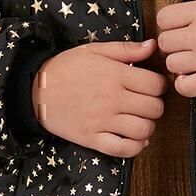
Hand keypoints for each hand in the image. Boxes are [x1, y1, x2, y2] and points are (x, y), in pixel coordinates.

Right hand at [31, 38, 166, 157]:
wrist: (36, 89)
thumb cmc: (67, 67)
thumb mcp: (95, 51)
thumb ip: (126, 50)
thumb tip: (153, 46)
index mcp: (116, 75)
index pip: (156, 85)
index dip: (159, 86)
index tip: (151, 86)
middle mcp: (112, 99)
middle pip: (154, 109)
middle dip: (155, 106)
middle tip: (146, 103)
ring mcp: (102, 121)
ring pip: (143, 130)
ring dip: (148, 127)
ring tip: (140, 120)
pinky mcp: (92, 138)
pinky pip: (123, 149)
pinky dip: (135, 148)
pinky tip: (136, 140)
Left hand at [156, 0, 195, 96]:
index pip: (163, 18)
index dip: (170, 23)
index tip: (181, 27)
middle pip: (164, 42)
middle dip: (173, 42)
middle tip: (188, 43)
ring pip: (171, 64)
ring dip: (179, 63)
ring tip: (194, 59)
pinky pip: (183, 87)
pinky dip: (185, 83)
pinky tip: (194, 76)